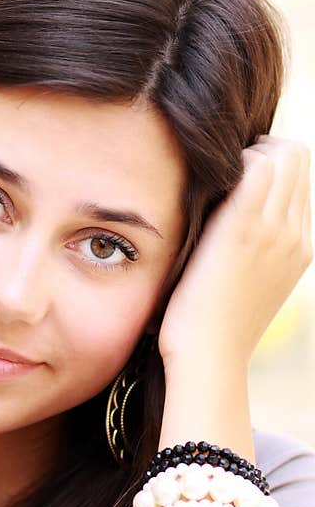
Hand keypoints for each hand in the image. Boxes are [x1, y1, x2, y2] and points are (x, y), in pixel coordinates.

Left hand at [159, 135, 311, 367]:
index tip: (234, 175)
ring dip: (245, 153)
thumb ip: (252, 252)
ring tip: (212, 176)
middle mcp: (296, 233)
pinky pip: (255, 168)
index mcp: (301, 246)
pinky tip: (204, 184)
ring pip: (282, 155)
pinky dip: (232, 162)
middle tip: (222, 170)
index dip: (269, 164)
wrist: (209, 357)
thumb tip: (226, 229)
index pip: (301, 179)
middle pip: (298, 157)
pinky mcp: (244, 229)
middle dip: (261, 150)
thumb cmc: (211, 326)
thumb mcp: (247, 285)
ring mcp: (275, 230)